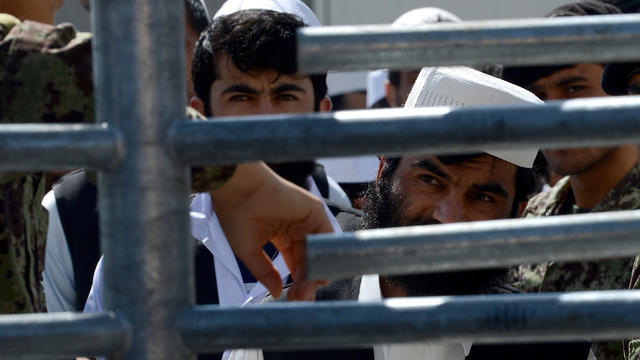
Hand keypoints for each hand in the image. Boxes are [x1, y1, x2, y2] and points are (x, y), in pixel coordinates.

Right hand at [210, 162, 330, 300]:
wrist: (239, 191)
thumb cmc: (237, 216)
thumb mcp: (250, 252)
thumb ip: (266, 273)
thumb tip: (277, 293)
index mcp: (281, 236)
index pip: (296, 264)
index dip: (297, 282)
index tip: (293, 298)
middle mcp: (296, 229)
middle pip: (309, 261)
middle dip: (307, 282)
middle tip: (301, 297)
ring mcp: (307, 220)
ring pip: (319, 251)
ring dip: (316, 272)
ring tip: (307, 288)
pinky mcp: (315, 211)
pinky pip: (327, 235)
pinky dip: (324, 253)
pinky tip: (317, 270)